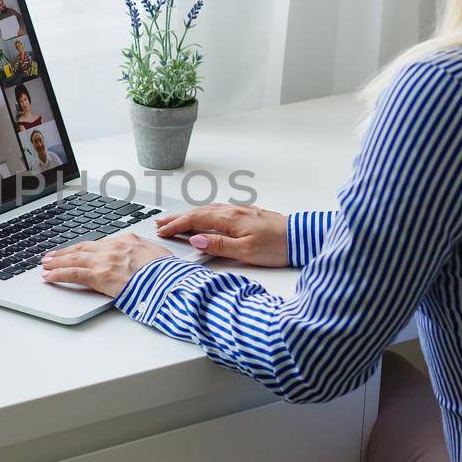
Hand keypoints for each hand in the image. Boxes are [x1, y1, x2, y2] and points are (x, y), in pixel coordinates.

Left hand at [40, 234, 173, 297]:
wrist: (171, 282)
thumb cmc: (170, 273)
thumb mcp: (160, 256)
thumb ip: (146, 255)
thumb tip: (145, 260)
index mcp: (129, 240)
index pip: (100, 244)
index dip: (85, 248)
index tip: (77, 251)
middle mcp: (114, 247)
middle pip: (84, 248)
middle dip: (66, 252)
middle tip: (52, 256)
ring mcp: (106, 260)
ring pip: (74, 259)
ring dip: (57, 262)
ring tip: (45, 265)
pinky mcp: (100, 275)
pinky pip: (74, 274)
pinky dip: (58, 275)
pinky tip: (49, 277)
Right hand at [154, 203, 287, 266]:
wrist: (301, 238)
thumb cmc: (278, 245)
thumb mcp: (246, 251)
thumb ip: (219, 245)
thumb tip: (196, 239)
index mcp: (230, 219)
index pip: (195, 220)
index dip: (176, 225)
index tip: (162, 231)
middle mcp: (234, 211)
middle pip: (199, 212)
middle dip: (177, 218)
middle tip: (160, 222)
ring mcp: (241, 211)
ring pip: (208, 210)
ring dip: (190, 214)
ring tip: (177, 220)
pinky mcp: (249, 215)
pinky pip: (219, 211)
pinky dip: (205, 213)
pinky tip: (206, 216)